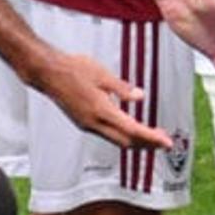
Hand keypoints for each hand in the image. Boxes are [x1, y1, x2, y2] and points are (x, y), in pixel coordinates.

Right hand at [32, 48, 171, 149]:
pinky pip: (107, 135)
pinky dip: (122, 136)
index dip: (152, 138)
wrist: (48, 73)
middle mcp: (94, 123)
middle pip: (126, 141)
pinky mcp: (83, 123)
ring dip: (135, 141)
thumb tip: (139, 97)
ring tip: (152, 136)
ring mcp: (87, 125)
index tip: (167, 143)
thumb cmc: (73, 70)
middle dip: (147, 144)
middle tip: (164, 142)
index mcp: (101, 111)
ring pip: (116, 140)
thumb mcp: (103, 74)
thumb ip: (123, 88)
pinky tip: (130, 128)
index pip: (133, 130)